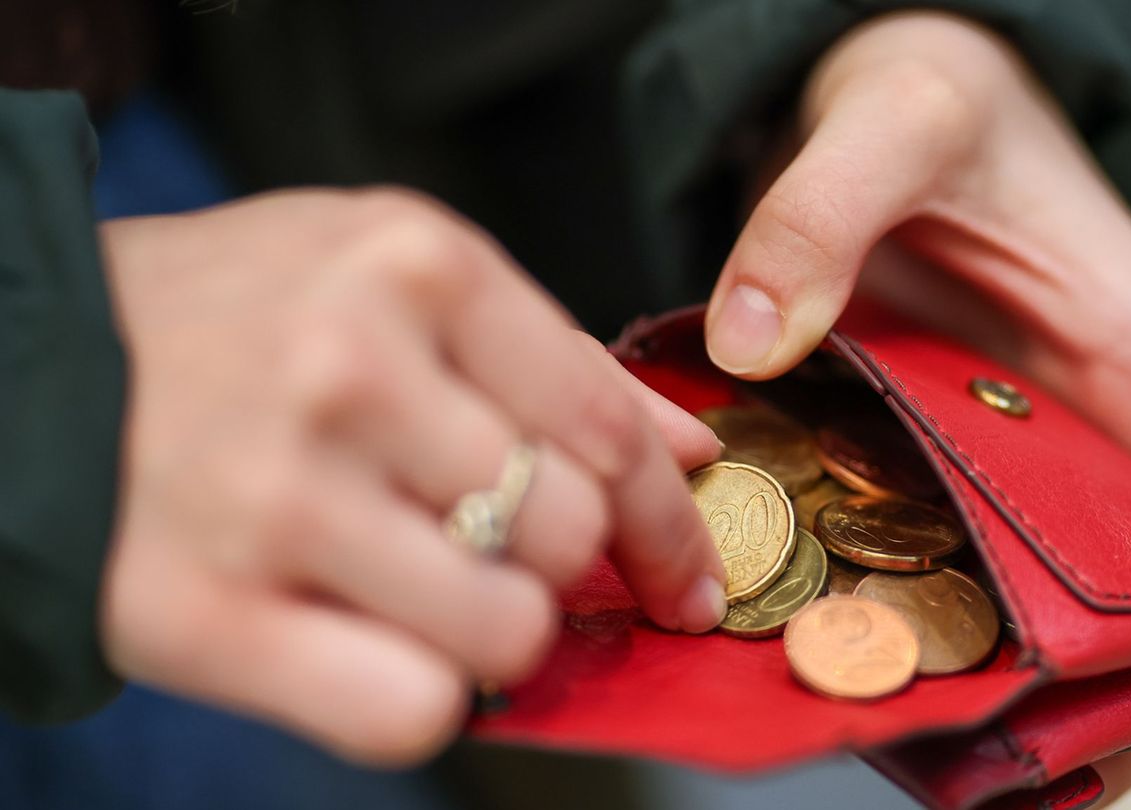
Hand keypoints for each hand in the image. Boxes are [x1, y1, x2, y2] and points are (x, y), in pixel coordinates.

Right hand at [99, 188, 726, 764]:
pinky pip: (407, 711)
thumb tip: (689, 447)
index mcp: (417, 267)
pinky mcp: (206, 611)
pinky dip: (418, 699)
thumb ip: (550, 358)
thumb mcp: (392, 277)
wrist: (37, 363)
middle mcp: (349, 369)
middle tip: (514, 563)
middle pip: (567, 532)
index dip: (670, 516)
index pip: (606, 423)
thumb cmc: (240, 321)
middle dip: (566, 571)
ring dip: (496, 636)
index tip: (685, 569)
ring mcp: (276, 492)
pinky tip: (378, 648)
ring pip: (506, 631)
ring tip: (431, 594)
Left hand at [704, 11, 1130, 800]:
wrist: (879, 94)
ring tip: (909, 722)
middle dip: (1083, 685)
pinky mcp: (918, 448)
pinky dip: (886, 598)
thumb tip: (754, 340)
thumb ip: (821, 212)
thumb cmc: (938, 93)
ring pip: (1021, 589)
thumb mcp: (895, 117)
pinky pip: (921, 546)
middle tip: (1005, 750)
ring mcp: (997, 446)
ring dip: (978, 661)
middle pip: (1128, 593)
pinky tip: (821, 637)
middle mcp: (1078, 423)